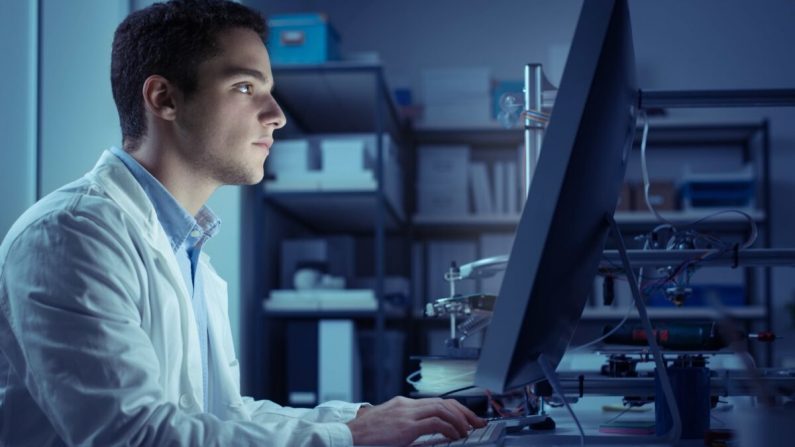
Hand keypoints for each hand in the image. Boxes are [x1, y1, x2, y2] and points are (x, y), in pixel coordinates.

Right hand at [346, 396, 485, 445]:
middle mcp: (407, 406)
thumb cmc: (366, 436)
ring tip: (469, 431)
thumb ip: (408, 426)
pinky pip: (436, 423)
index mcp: (404, 405)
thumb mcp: (390, 427)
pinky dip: (450, 428)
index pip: (437, 401)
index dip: (456, 409)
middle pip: (444, 402)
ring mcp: (407, 414)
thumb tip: (430, 434)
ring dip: (460, 420)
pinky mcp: (406, 427)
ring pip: (443, 409)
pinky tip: (456, 436)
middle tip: (478, 422)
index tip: (468, 418)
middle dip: (465, 412)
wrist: (348, 436)